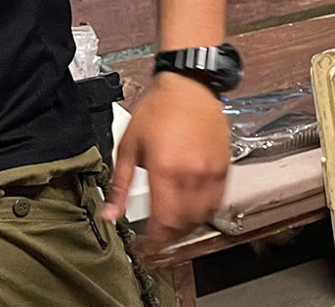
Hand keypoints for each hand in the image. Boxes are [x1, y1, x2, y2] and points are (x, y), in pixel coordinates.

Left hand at [102, 71, 228, 256]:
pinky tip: (192, 209)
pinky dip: (205, 210)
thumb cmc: (158, 111)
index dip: (156, 241)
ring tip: (173, 226)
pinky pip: (218, 199)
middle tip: (157, 240)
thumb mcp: (128, 148)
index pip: (164, 221)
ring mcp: (212, 171)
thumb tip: (110, 214)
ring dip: (187, 226)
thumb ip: (120, 186)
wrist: (191, 87)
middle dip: (170, 237)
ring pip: (203, 214)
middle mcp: (193, 175)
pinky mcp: (225, 166)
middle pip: (185, 223)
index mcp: (166, 171)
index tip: (147, 247)